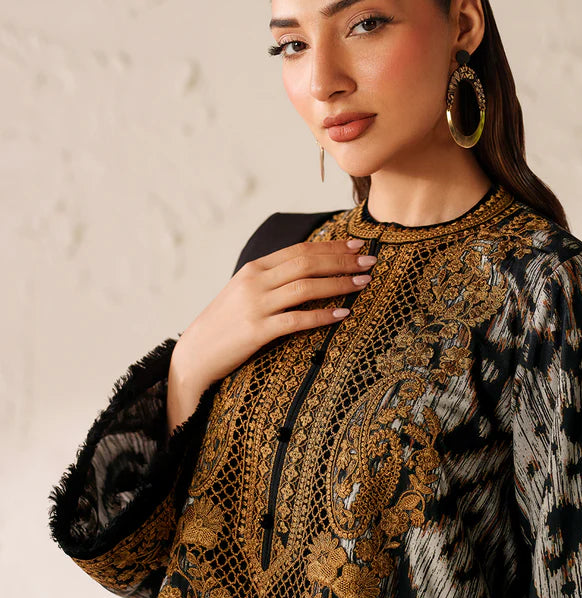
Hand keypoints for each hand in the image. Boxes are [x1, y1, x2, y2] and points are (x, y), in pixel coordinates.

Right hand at [166, 237, 375, 433]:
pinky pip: (296, 320)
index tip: (357, 243)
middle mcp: (255, 282)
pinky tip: (343, 314)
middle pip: (307, 263)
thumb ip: (271, 279)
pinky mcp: (257, 331)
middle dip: (343, 260)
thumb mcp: (244, 292)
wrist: (195, 353)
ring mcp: (256, 306)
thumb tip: (306, 270)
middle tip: (370, 260)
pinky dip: (322, 316)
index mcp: (254, 268)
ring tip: (364, 283)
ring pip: (305, 287)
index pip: (300, 250)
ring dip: (339, 283)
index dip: (332, 245)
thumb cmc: (225, 323)